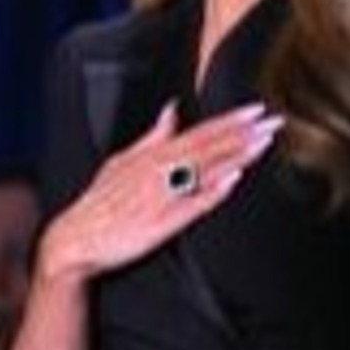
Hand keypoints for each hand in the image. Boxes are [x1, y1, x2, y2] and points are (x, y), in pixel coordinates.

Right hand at [35, 102, 282, 284]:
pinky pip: (192, 205)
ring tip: (263, 143)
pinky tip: (233, 181)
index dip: (230, 120)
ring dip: (237, 155)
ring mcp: (162, 196)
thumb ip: (152, 136)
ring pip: (206, 170)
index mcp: (154, 156)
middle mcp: (160, 171)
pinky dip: (212, 191)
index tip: (257, 109)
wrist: (74, 240)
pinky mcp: (161, 224)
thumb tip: (171, 109)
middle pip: (209, 147)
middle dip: (244, 133)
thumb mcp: (122, 161)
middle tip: (274, 121)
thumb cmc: (100, 202)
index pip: (200, 132)